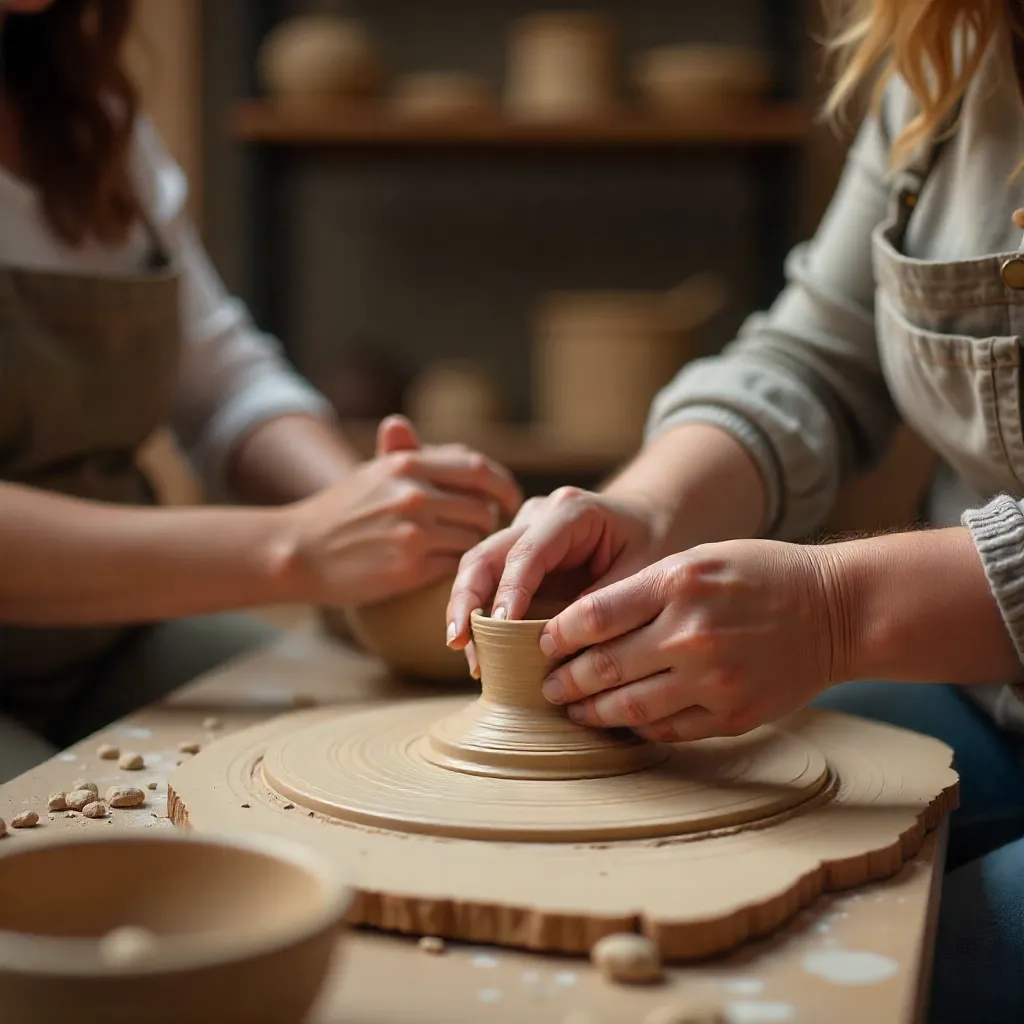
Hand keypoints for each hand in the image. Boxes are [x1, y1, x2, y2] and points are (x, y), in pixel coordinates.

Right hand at [283, 416, 521, 606]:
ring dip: (473, 547)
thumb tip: (402, 423)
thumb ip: (401, 452)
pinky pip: (456, 566)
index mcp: (407, 464)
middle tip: (479, 533)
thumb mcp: (370, 472)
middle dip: (488, 522)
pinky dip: (455, 569)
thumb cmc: (340, 513)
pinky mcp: (410, 568)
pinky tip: (440, 569)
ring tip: (457, 550)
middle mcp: (413, 493)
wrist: (297, 552)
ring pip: (473, 539)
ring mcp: (413, 531)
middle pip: (482, 508)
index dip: (502, 486)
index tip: (510, 500)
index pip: (477, 469)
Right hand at [446, 486, 668, 675]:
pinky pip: (489, 582)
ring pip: (478, 567)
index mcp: (571, 511)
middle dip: (466, 599)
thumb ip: (603, 604)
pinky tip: (480, 650)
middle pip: (486, 554)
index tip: (500, 627)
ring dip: (467, 611)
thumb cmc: (652, 544)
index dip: (509, 591)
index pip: (527, 551)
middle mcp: (537, 516)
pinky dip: (481, 614)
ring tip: (467, 654)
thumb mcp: (642, 573)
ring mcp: (521, 533)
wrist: (651, 522)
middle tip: (459, 642)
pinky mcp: (516, 554)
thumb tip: (560, 646)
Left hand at [537, 539, 844, 741]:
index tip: (541, 644)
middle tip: (547, 687)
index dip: (556, 636)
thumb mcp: (697, 560)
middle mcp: (691, 633)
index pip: (593, 616)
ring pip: (630, 708)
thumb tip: (582, 624)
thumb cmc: (759, 575)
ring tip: (574, 710)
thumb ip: (641, 590)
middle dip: (565, 681)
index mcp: (678, 584)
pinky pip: (669, 730)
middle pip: (604, 667)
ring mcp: (714, 679)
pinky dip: (638, 729)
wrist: (836, 609)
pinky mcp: (733, 714)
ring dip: (592, 712)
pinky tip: (622, 723)